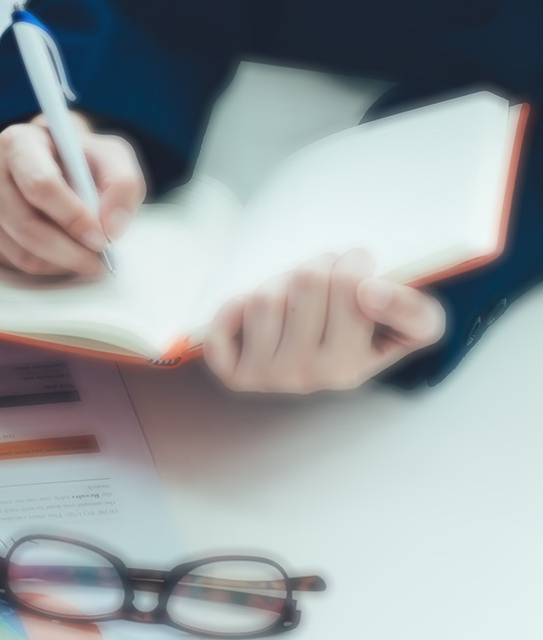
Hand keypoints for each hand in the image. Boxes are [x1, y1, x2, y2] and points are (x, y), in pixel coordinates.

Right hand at [0, 116, 144, 275]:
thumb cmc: (75, 157)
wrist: (49, 160)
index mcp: (17, 143)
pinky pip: (12, 262)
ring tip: (84, 256)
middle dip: (69, 250)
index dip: (73, 217)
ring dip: (59, 263)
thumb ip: (122, 184)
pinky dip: (44, 266)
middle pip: (26, 225)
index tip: (100, 235)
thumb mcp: (110, 155)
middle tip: (97, 257)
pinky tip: (61, 252)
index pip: (40, 185)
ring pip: (19, 251)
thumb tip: (111, 227)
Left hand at [202, 250, 446, 393]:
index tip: (360, 263)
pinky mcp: (233, 372)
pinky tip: (256, 309)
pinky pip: (224, 322)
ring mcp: (267, 377)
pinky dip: (235, 306)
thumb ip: (411, 309)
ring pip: (266, 296)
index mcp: (353, 367)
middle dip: (320, 265)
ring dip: (281, 280)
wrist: (328, 361)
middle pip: (308, 282)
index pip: (352, 288)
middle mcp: (309, 377)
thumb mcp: (415, 323)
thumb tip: (370, 292)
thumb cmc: (370, 331)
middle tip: (328, 273)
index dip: (356, 262)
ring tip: (298, 293)